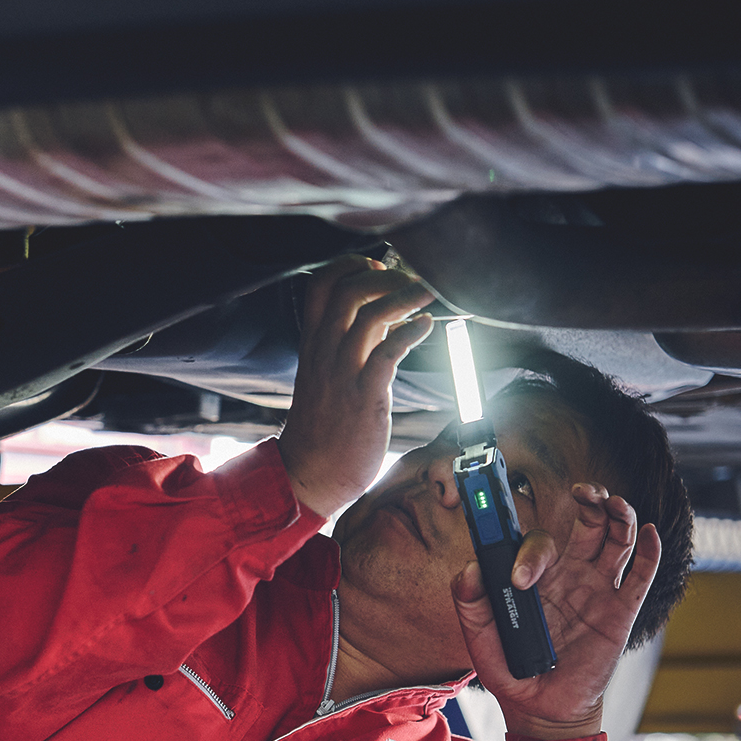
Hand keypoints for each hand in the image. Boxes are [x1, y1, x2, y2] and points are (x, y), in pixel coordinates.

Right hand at [278, 257, 435, 518]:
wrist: (311, 474)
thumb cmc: (325, 428)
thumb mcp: (329, 376)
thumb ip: (352, 342)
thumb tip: (383, 314)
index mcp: (314, 344)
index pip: (320, 284)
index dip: (351, 265)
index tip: (378, 267)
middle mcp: (325, 352)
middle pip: (347, 290)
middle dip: (384, 275)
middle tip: (410, 280)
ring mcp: (343, 373)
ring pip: (370, 315)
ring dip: (405, 296)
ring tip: (429, 293)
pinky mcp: (364, 396)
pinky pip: (388, 353)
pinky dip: (411, 332)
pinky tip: (426, 327)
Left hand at [453, 482, 662, 739]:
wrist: (542, 707)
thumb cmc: (510, 668)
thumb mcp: (480, 638)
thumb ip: (470, 603)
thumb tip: (469, 570)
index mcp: (536, 576)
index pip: (540, 542)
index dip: (531, 552)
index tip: (520, 579)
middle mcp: (570, 575)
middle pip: (588, 525)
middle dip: (589, 502)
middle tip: (584, 492)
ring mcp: (597, 591)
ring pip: (617, 541)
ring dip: (621, 516)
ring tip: (615, 504)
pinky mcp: (621, 612)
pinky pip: (640, 577)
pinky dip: (649, 551)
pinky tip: (648, 531)